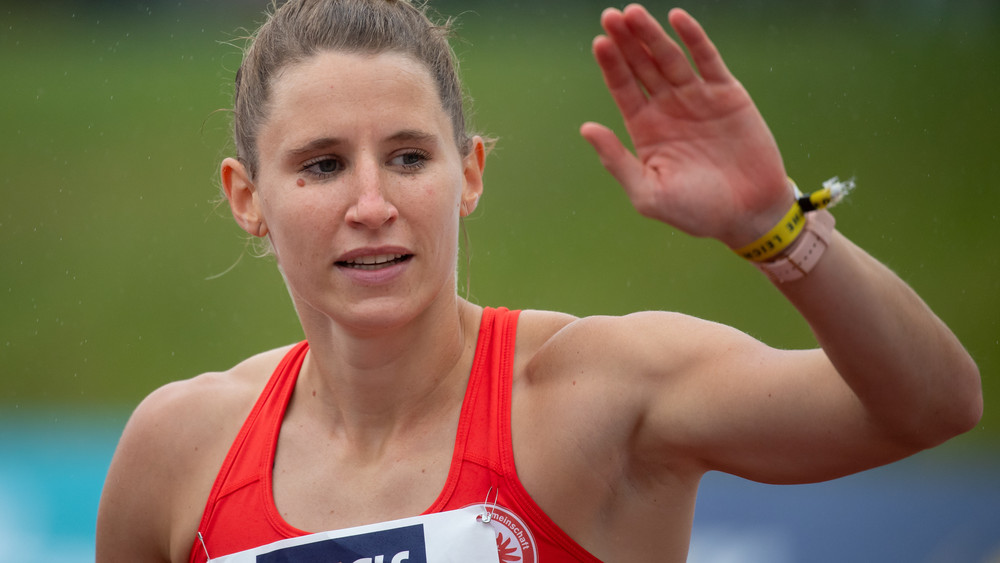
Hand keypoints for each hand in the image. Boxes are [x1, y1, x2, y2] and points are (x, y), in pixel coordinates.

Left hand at [581, 5, 790, 247]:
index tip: (599, 42)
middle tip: (610, 16)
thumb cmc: (696, 211)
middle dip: (626, 42)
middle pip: (641, 67)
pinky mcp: (727, 94)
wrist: (748, 215)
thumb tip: (587, 128)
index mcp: (645, 129)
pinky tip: (677, 19)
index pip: (623, 89)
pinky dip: (693, 38)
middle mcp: (667, 108)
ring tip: (633, 13)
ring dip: (651, 35)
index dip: (611, 66)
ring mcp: (697, 98)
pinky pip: (708, 60)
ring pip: (669, 58)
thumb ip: (616, 161)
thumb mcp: (648, 193)